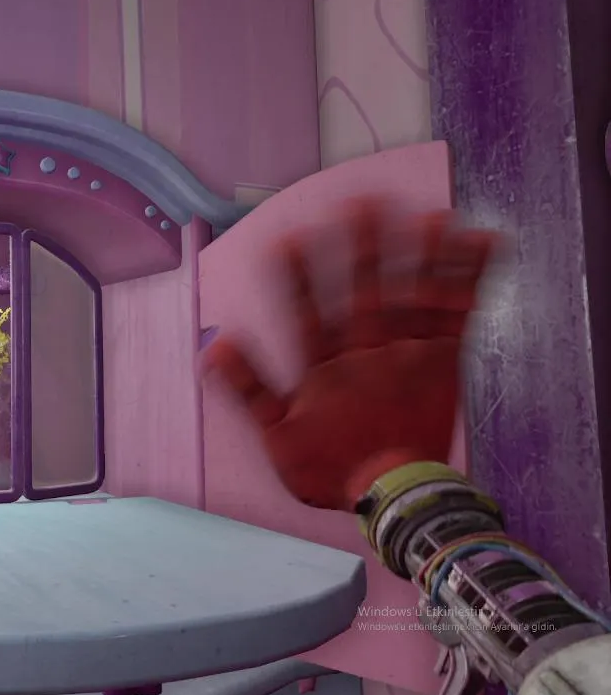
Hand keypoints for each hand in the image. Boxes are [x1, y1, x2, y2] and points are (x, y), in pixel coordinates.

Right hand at [204, 200, 500, 510]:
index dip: (296, 273)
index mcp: (323, 366)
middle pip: (364, 290)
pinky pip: (460, 314)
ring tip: (431, 212)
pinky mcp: (445, 361)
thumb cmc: (333, 467)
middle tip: (366, 198)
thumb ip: (247, 388)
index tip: (289, 236)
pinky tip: (482, 240)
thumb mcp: (275, 436)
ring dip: (423, 252)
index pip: (304, 310)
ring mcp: (409, 355)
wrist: (397, 497)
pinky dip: (471, 278)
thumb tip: (213, 347)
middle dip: (364, 244)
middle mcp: (367, 352)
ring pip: (414, 295)